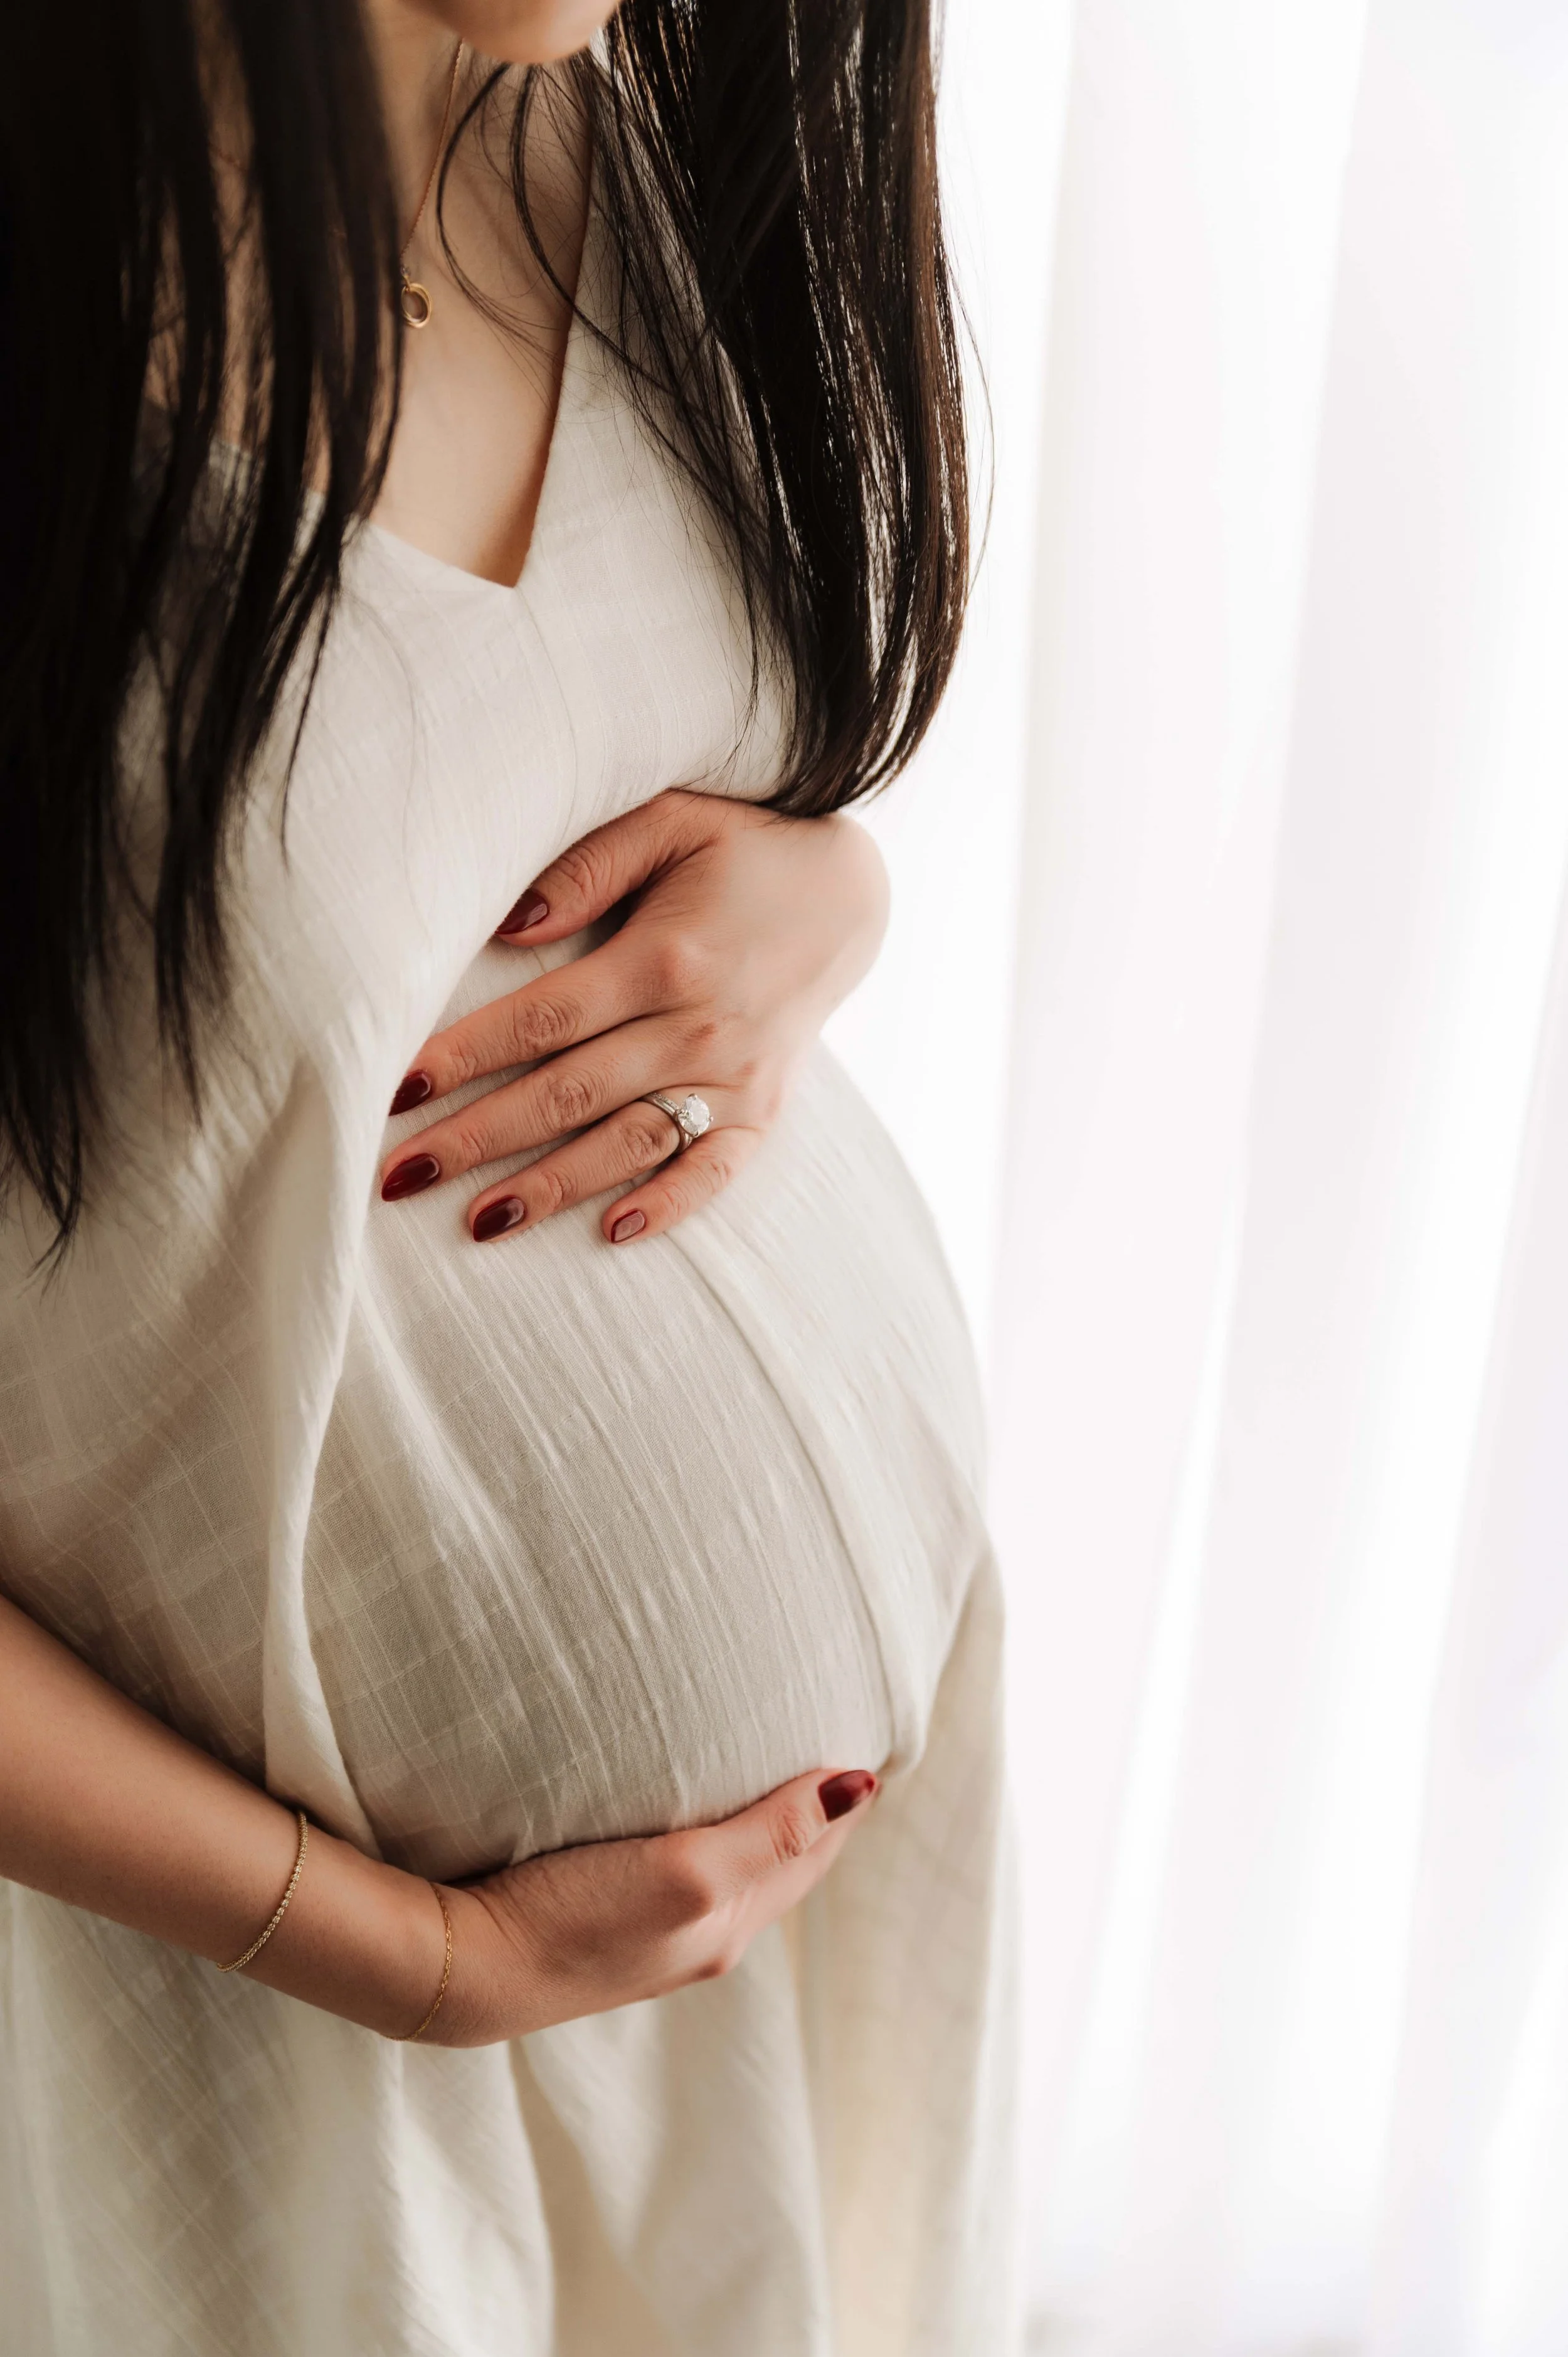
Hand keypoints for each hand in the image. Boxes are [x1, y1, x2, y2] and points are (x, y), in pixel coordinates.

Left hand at [378, 789, 888, 1244]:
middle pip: (567, 1093)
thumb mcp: (669, 821)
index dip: (465, 1056)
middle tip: (400, 1177)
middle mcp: (698, 1026)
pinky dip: (671, 1206)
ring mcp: (736, 1075)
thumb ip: (586, 868)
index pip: (541, 1019)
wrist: (849, 892)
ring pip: (627, 1143)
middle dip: (478, 1139)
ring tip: (477, 1223)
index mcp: (662, 957)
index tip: (398, 1090)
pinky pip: (715, 1170)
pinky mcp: (766, 1108)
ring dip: (551, 1188)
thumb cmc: (742, 848)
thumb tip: (506, 929)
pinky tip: (612, 1233)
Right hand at [426, 1765, 878, 2046]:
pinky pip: (681, 1872)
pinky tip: (678, 1812)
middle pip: (781, 1864)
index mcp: (732, 1923)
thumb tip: (862, 1786)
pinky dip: (703, 1835)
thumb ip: (774, 1834)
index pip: (815, 1851)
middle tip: (824, 1742)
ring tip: (766, 1769)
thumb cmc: (575, 1921)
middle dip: (811, 1811)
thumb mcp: (690, 1872)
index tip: (862, 1738)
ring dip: (758, 1823)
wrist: (465, 1970)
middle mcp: (702, 1937)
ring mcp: (650, 1935)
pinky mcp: (602, 1924)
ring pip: (733, 1869)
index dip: (842, 1799)